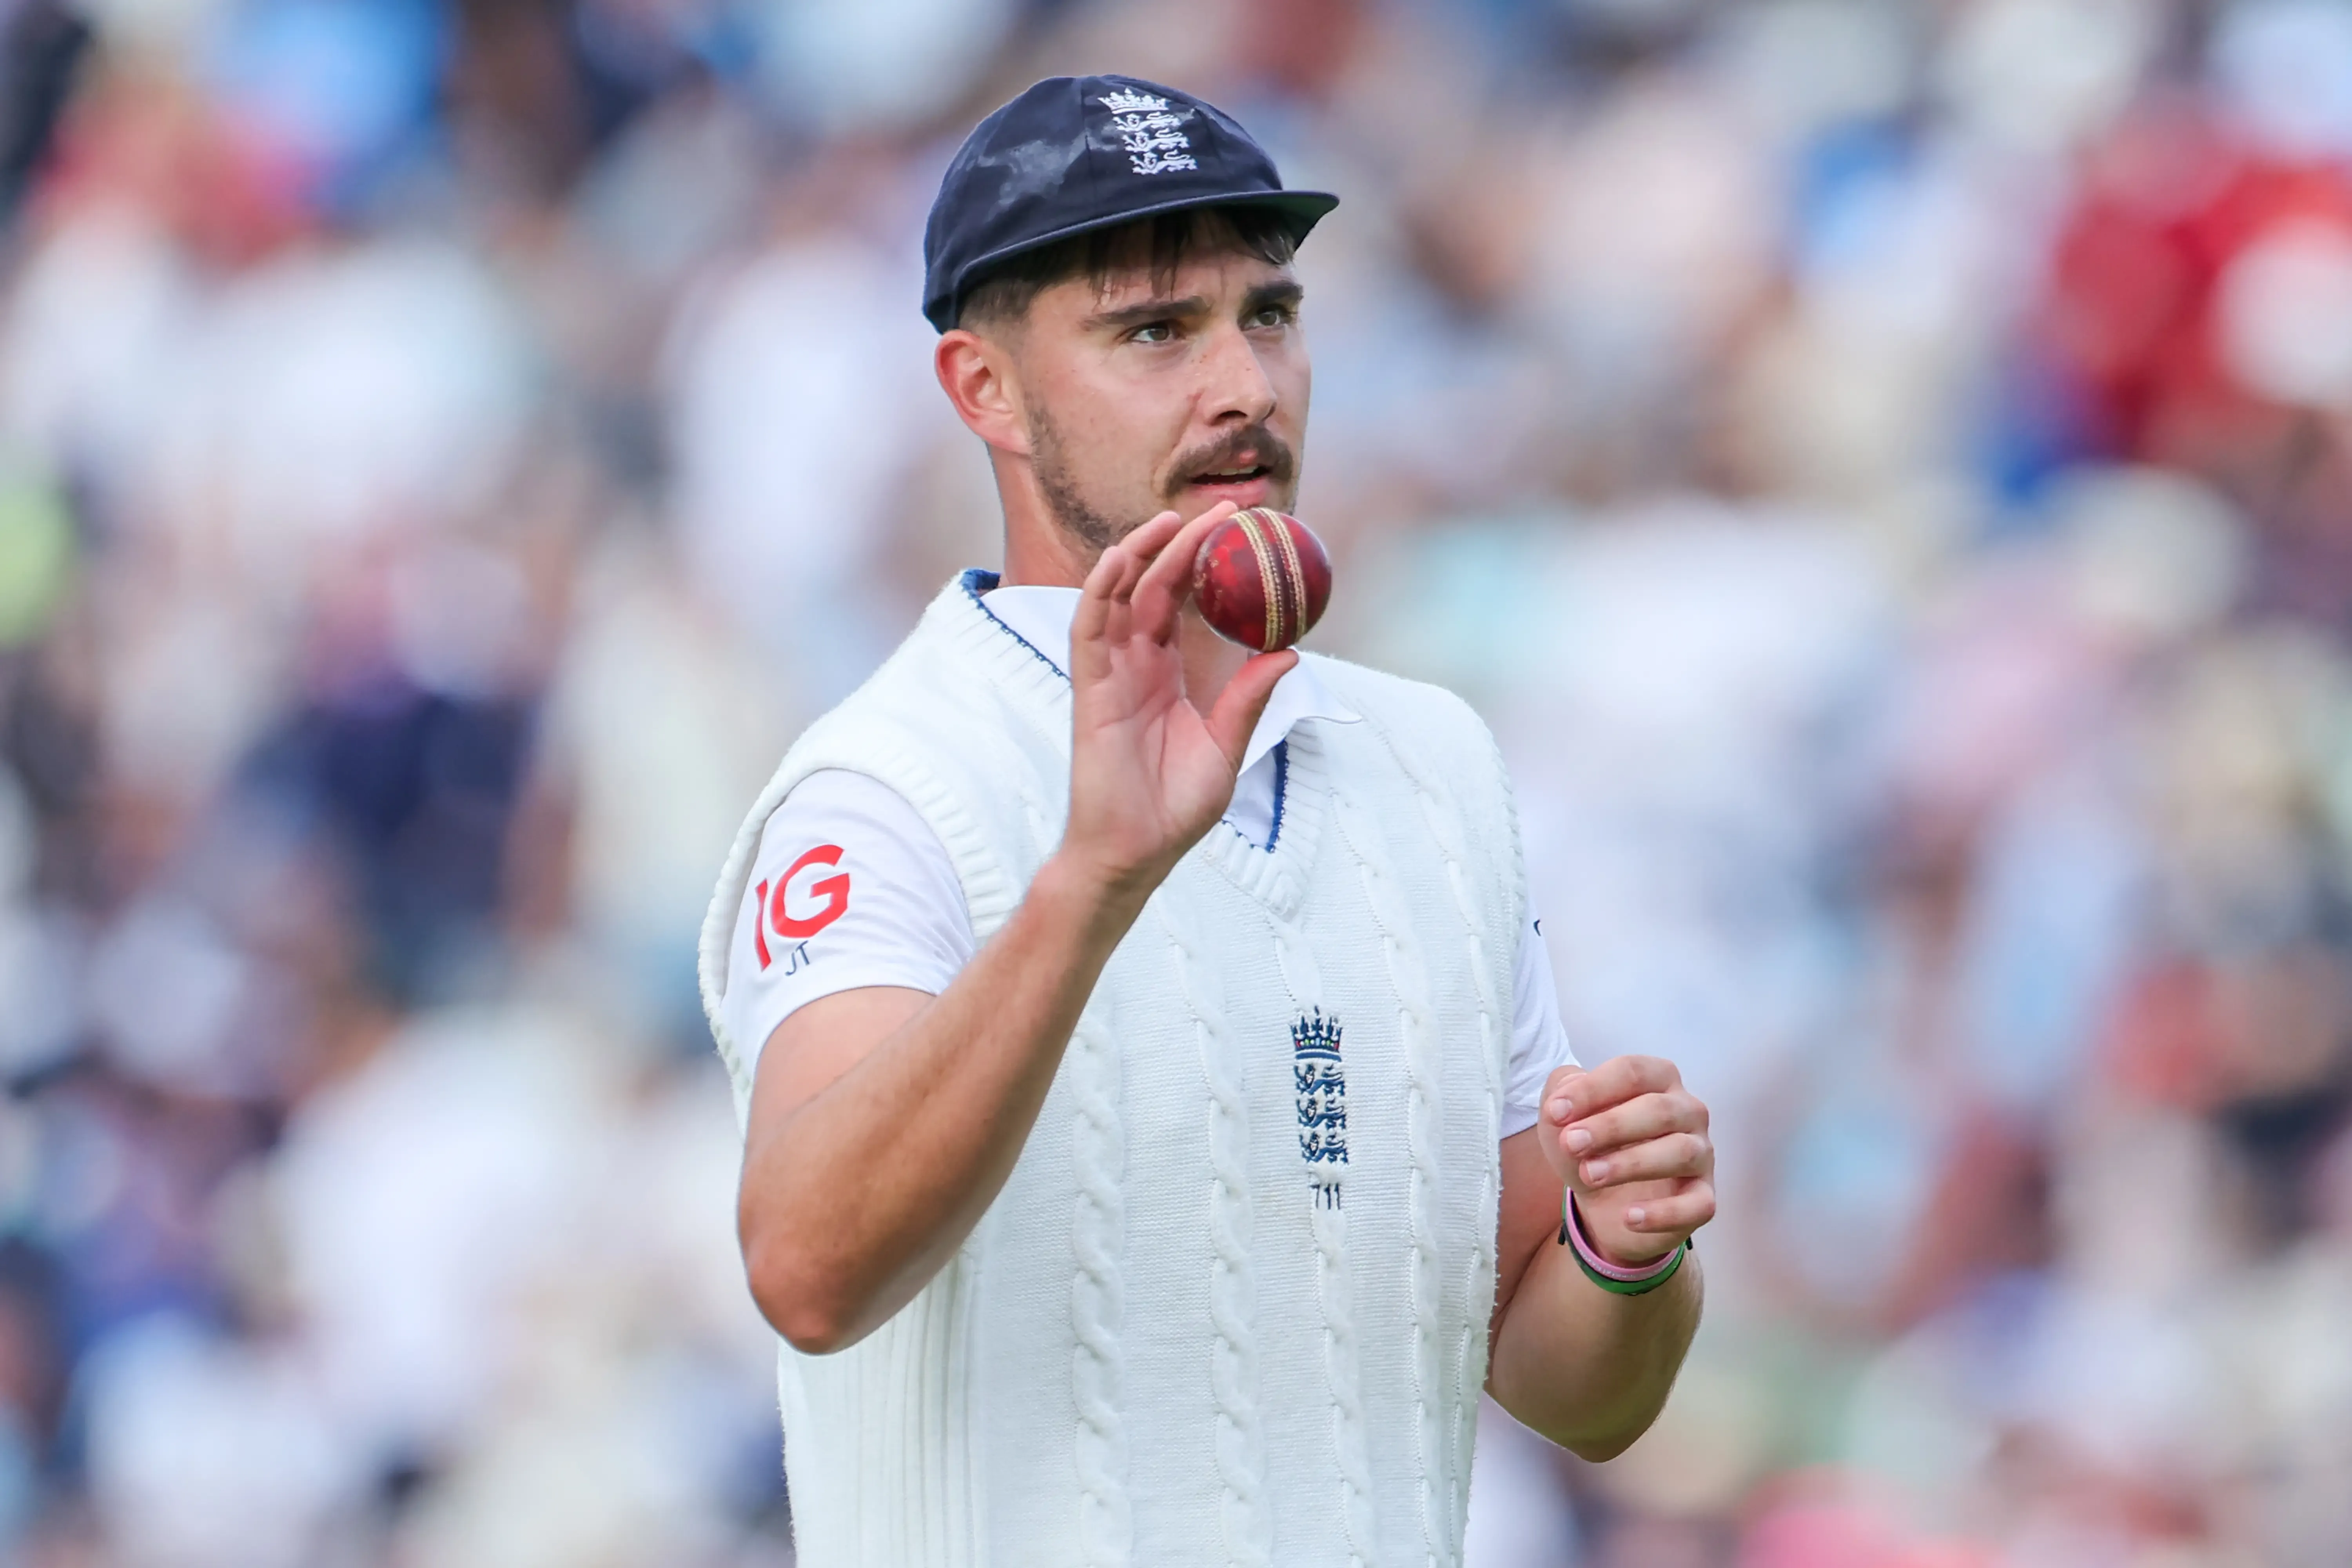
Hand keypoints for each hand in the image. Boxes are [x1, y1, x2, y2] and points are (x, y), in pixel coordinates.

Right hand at [1060, 504, 1294, 901]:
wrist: (1136, 853)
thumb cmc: (1175, 808)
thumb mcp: (1227, 747)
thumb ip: (1248, 698)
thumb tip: (1290, 653)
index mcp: (1167, 675)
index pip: (1184, 603)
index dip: (1205, 564)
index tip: (1242, 530)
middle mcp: (1137, 666)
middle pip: (1154, 587)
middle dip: (1181, 544)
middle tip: (1221, 508)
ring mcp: (1111, 676)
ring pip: (1119, 598)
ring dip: (1139, 554)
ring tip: (1168, 518)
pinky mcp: (1090, 692)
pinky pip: (1088, 632)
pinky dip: (1099, 592)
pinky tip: (1118, 559)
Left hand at [1538, 1056, 1714, 1265]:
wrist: (1603, 1200)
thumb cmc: (1591, 1142)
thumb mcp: (1565, 1113)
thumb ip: (1560, 1092)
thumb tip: (1563, 1099)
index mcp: (1659, 1079)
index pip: (1632, 1072)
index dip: (1593, 1090)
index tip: (1556, 1112)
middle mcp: (1688, 1111)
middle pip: (1659, 1110)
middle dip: (1612, 1126)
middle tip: (1572, 1143)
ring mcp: (1701, 1154)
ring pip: (1680, 1152)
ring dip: (1631, 1164)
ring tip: (1589, 1175)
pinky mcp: (1703, 1197)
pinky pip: (1698, 1204)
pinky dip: (1664, 1213)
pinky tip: (1629, 1217)